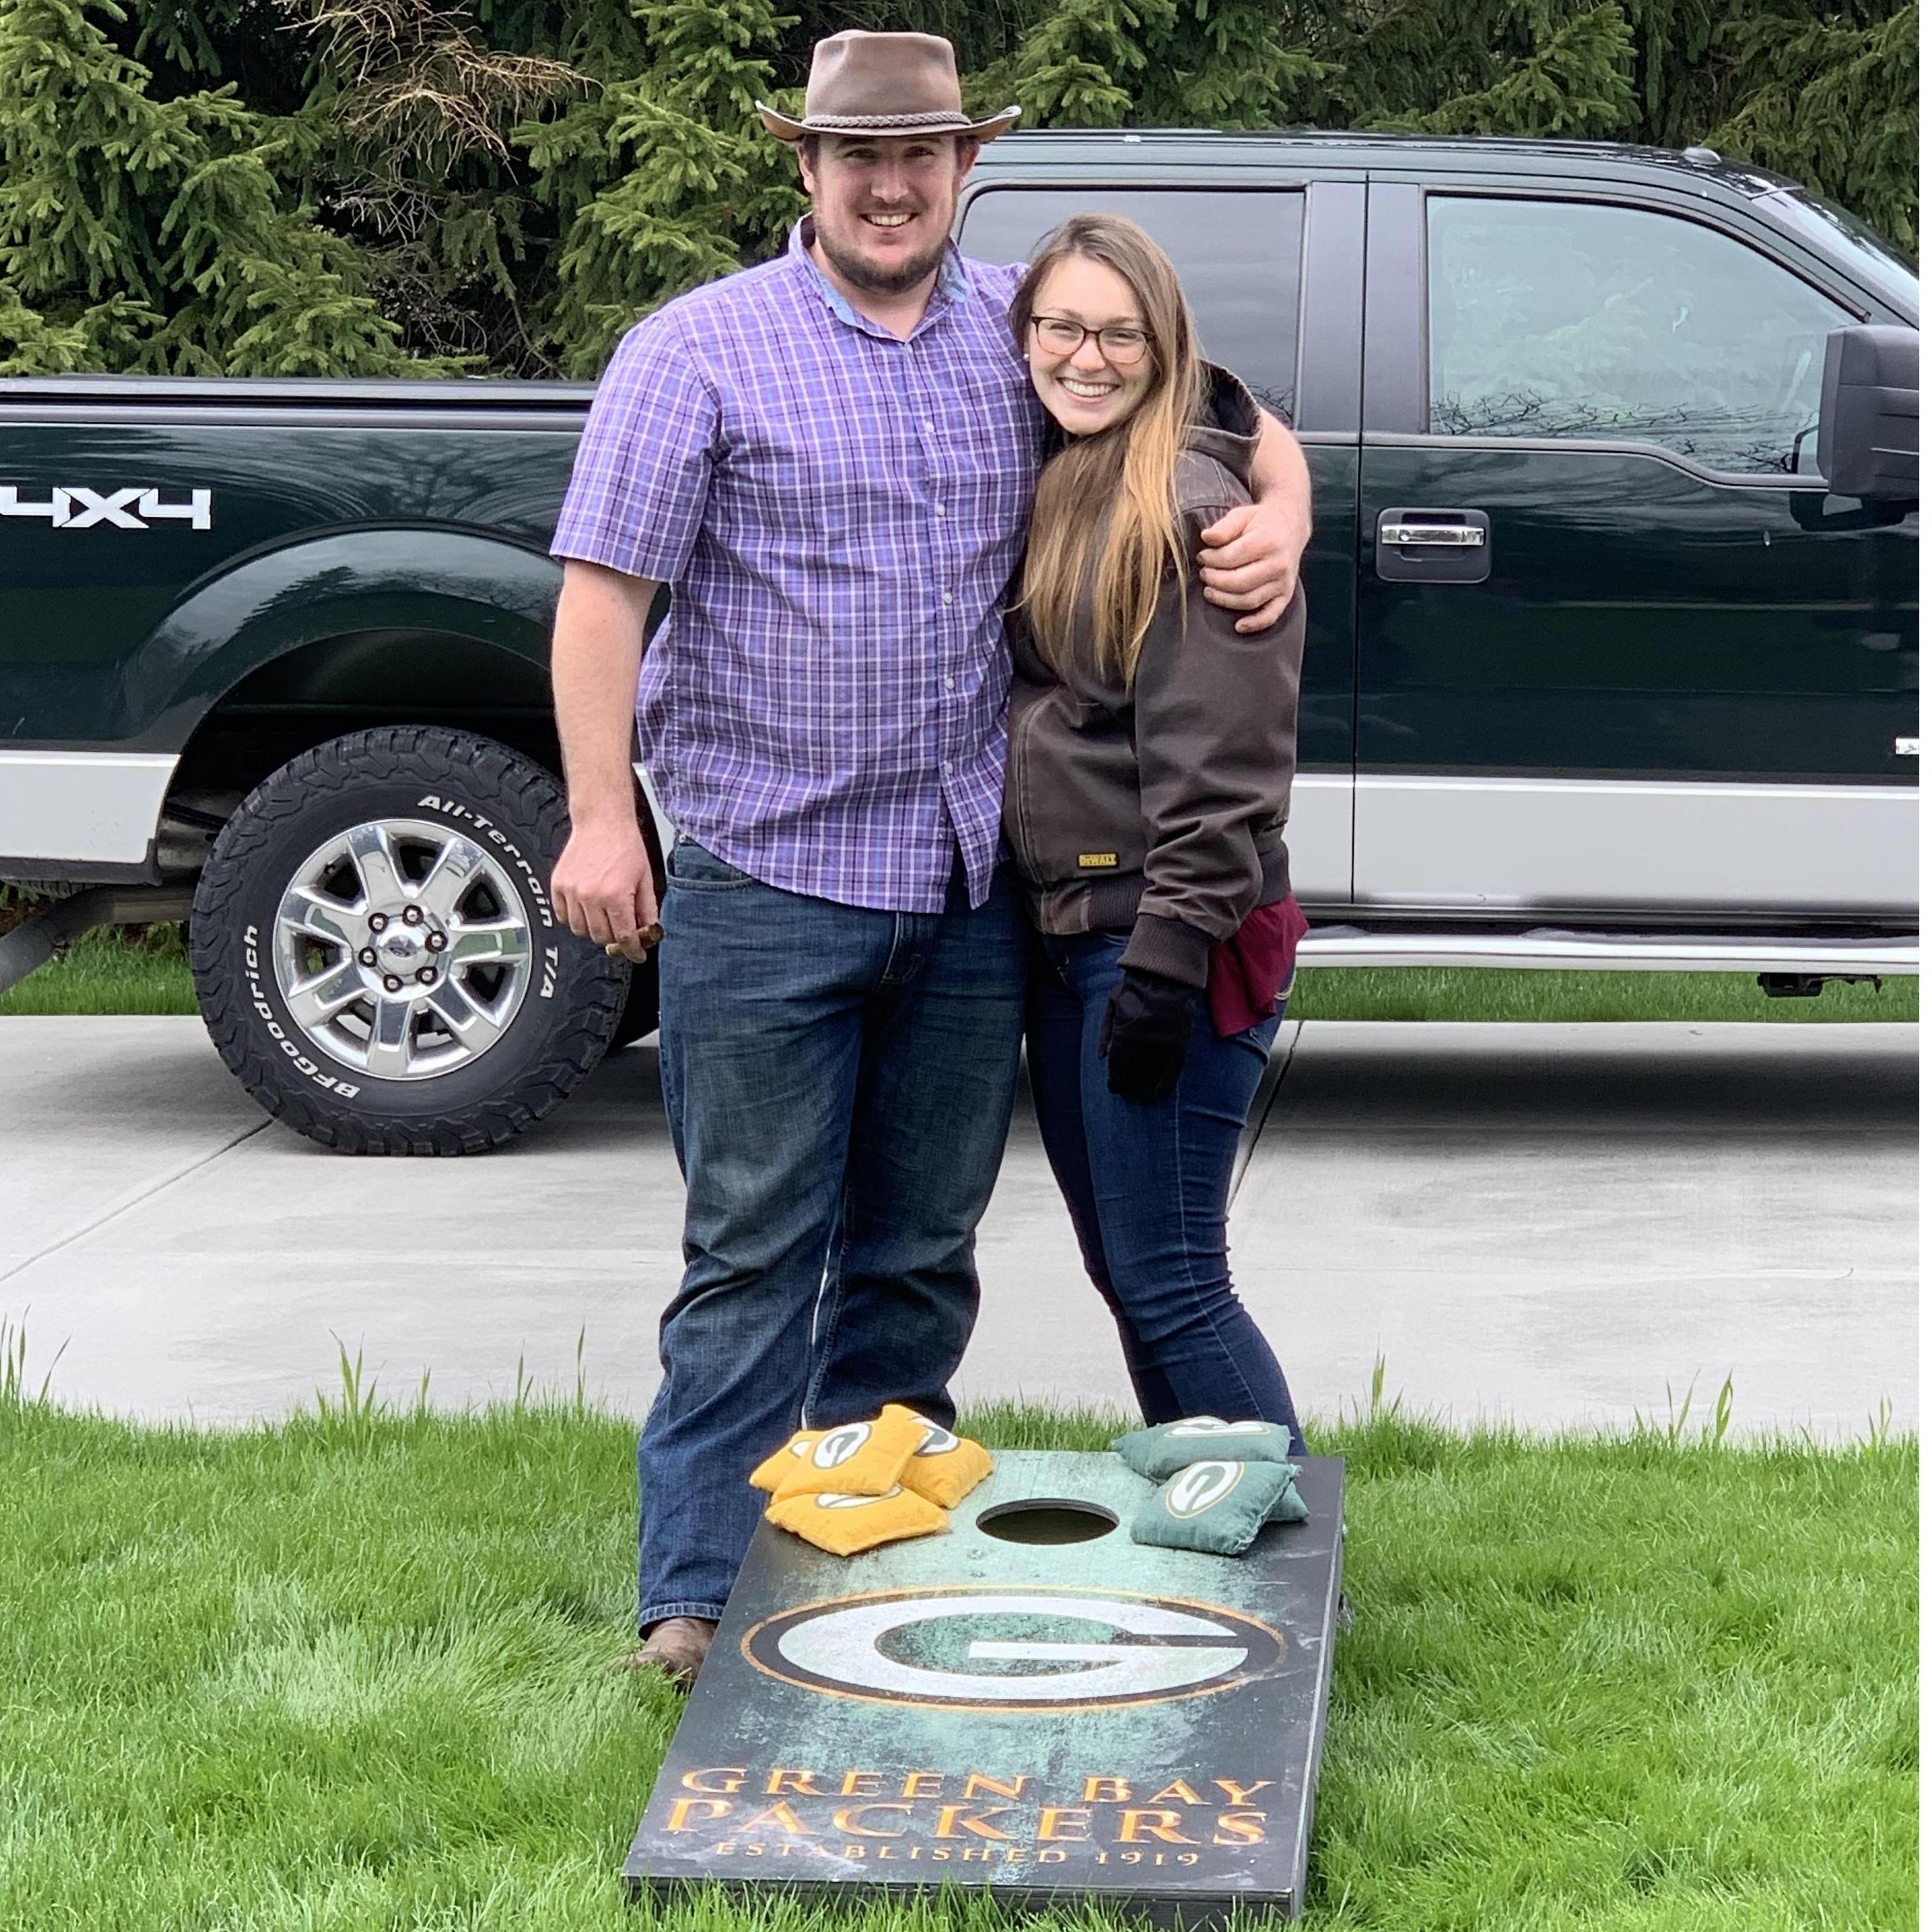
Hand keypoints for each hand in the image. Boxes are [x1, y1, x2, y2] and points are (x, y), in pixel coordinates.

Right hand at [552, 815, 658, 961]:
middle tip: (621, 928)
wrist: (602, 821)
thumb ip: (647, 909)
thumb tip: (649, 931)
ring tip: (604, 915)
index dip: (632, 950)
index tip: (636, 954)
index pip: (624, 936)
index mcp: (615, 896)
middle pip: (600, 937)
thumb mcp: (645, 878)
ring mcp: (571, 891)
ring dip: (593, 929)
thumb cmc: (625, 844)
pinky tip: (586, 909)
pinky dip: (574, 918)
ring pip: (579, 930)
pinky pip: (562, 916)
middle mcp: (590, 896)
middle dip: (614, 938)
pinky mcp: (558, 884)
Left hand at [1099, 965, 1197, 1103]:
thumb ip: (1104, 1032)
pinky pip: (1171, 1073)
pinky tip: (1158, 1096)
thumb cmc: (1135, 988)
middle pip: (1133, 1079)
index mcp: (1122, 1037)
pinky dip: (1164, 1087)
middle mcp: (1141, 1046)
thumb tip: (1101, 1057)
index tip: (1115, 1088)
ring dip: (1145, 1092)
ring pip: (1151, 1078)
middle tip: (1129, 1096)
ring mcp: (1162, 1046)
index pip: (1116, 1071)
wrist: (1165, 975)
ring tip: (1141, 1100)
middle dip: (1129, 1090)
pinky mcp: (1179, 1045)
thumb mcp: (1112, 1005)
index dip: (1115, 1084)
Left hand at [1197, 499, 1303, 633]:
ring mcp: (1284, 582)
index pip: (1231, 558)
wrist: (1289, 527)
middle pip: (1238, 582)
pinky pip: (1272, 615)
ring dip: (1224, 600)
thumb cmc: (1260, 523)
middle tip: (1204, 574)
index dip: (1211, 560)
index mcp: (1267, 541)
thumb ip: (1224, 527)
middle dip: (1215, 580)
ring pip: (1249, 600)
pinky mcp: (1286, 595)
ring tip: (1209, 591)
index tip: (1202, 557)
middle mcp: (1278, 564)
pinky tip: (1238, 627)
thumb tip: (1206, 538)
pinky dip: (1255, 624)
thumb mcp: (1242, 515)